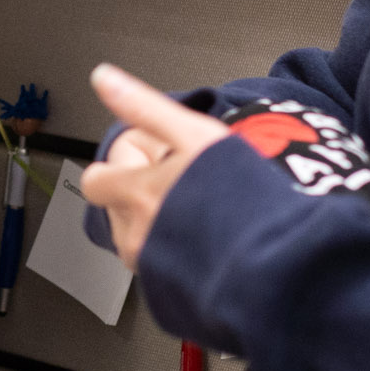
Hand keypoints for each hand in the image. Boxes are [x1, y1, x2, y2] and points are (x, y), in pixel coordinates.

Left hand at [78, 66, 231, 274]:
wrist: (274, 260)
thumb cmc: (240, 199)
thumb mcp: (194, 134)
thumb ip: (144, 107)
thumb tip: (104, 79)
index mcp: (135, 194)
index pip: (96, 180)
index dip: (120, 167)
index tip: (151, 162)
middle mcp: (135, 235)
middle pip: (118, 208)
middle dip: (142, 194)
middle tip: (185, 184)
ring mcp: (151, 268)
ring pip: (137, 237)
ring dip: (158, 223)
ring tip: (199, 211)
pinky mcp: (168, 291)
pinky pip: (157, 265)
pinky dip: (174, 252)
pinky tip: (205, 238)